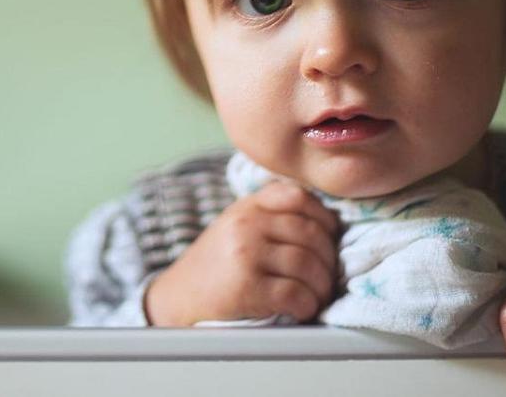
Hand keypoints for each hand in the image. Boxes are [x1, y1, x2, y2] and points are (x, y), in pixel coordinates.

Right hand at [144, 181, 339, 325]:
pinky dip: (307, 305)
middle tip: (328, 277)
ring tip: (317, 296)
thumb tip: (325, 223)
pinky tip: (302, 309)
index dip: (324, 218)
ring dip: (321, 286)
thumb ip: (269, 215)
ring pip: (308, 264)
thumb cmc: (213, 267)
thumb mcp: (234, 226)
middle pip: (310, 234)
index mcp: (247, 207)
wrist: (176, 299)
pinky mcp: (247, 288)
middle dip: (328, 260)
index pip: (298, 197)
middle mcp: (246, 225)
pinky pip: (295, 293)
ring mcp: (246, 254)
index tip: (330, 238)